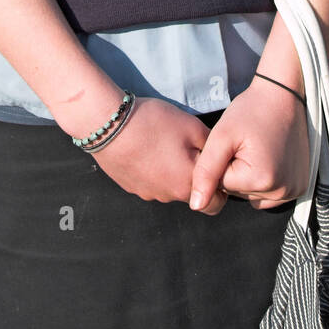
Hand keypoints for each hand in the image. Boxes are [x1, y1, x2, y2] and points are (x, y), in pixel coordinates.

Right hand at [89, 96, 227, 210]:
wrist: (108, 125)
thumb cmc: (154, 124)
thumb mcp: (191, 126)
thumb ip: (212, 146)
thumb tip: (220, 157)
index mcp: (187, 185)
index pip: (216, 204)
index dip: (220, 186)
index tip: (213, 164)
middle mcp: (168, 196)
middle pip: (190, 192)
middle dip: (192, 175)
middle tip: (186, 148)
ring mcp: (148, 193)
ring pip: (169, 187)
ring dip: (171, 171)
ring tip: (162, 143)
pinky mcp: (131, 186)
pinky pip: (150, 182)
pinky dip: (153, 169)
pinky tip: (146, 148)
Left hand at [187, 78, 309, 214]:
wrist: (284, 95)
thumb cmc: (251, 111)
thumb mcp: (222, 136)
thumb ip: (206, 171)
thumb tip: (196, 205)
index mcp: (261, 180)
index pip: (223, 186)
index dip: (223, 162)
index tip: (233, 143)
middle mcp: (282, 192)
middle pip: (240, 192)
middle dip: (236, 170)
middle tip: (246, 144)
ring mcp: (294, 190)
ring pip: (254, 194)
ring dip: (251, 177)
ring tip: (258, 149)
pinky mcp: (301, 186)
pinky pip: (271, 194)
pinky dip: (266, 180)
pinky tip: (269, 157)